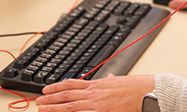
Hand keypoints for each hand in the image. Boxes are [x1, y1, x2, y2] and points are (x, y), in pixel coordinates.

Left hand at [36, 74, 153, 111]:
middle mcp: (94, 93)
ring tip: (42, 109)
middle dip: (50, 98)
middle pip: (66, 95)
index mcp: (98, 84)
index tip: (46, 89)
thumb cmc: (137, 87)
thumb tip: (109, 77)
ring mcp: (97, 104)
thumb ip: (111, 80)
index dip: (56, 86)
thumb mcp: (121, 80)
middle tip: (38, 101)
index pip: (71, 84)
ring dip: (54, 108)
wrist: (148, 92)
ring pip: (69, 106)